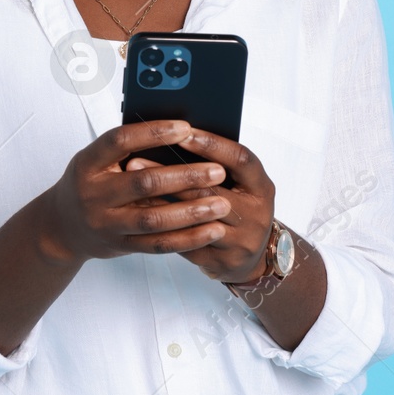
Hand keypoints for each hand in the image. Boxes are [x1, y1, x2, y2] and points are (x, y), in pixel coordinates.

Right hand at [38, 121, 232, 266]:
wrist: (61, 227)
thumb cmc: (88, 183)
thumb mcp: (95, 161)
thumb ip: (125, 151)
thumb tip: (177, 133)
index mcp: (87, 163)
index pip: (120, 141)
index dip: (152, 133)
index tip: (186, 128)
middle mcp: (93, 194)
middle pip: (142, 183)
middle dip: (184, 177)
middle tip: (217, 171)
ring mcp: (106, 223)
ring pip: (153, 219)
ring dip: (191, 212)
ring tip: (222, 204)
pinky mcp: (120, 246)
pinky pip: (157, 244)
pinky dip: (188, 239)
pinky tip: (211, 231)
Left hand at [126, 128, 276, 283]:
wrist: (255, 258)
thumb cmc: (241, 207)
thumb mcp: (242, 183)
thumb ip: (219, 162)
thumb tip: (176, 133)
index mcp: (262, 188)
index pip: (240, 160)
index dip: (212, 145)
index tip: (182, 132)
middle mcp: (256, 216)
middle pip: (211, 192)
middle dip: (171, 174)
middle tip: (136, 158)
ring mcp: (240, 242)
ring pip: (194, 220)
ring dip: (159, 200)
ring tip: (131, 183)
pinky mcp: (221, 262)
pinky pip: (185, 243)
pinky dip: (160, 225)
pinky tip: (138, 211)